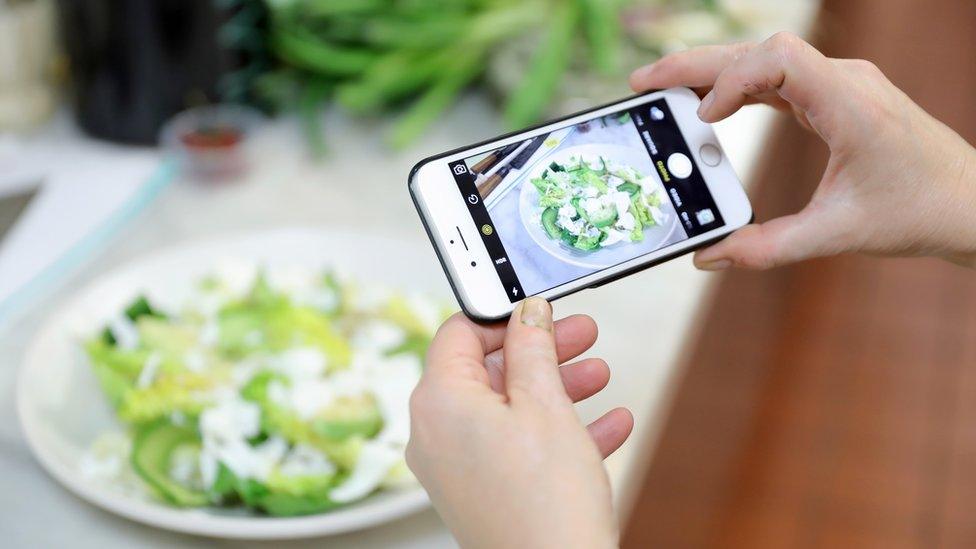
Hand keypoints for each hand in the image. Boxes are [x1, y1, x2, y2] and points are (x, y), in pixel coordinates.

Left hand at [407, 299, 632, 548]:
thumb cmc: (545, 504)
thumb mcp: (546, 405)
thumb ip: (533, 348)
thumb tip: (527, 313)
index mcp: (438, 401)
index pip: (457, 332)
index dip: (502, 315)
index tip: (539, 310)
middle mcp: (435, 433)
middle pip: (487, 370)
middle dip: (541, 352)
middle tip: (580, 336)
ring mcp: (455, 467)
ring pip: (507, 409)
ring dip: (556, 388)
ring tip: (599, 375)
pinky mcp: (480, 492)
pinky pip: (516, 446)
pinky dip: (556, 431)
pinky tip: (606, 424)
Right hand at [630, 32, 975, 269]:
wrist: (970, 203)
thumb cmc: (917, 212)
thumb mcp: (836, 235)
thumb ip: (766, 248)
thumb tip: (709, 257)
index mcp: (850, 103)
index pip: (778, 59)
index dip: (730, 79)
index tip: (705, 120)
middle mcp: (844, 80)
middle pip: (759, 51)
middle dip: (696, 64)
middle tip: (643, 82)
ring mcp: (841, 83)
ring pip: (766, 59)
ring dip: (713, 72)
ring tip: (664, 91)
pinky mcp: (837, 96)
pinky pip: (779, 78)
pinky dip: (740, 88)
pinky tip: (712, 107)